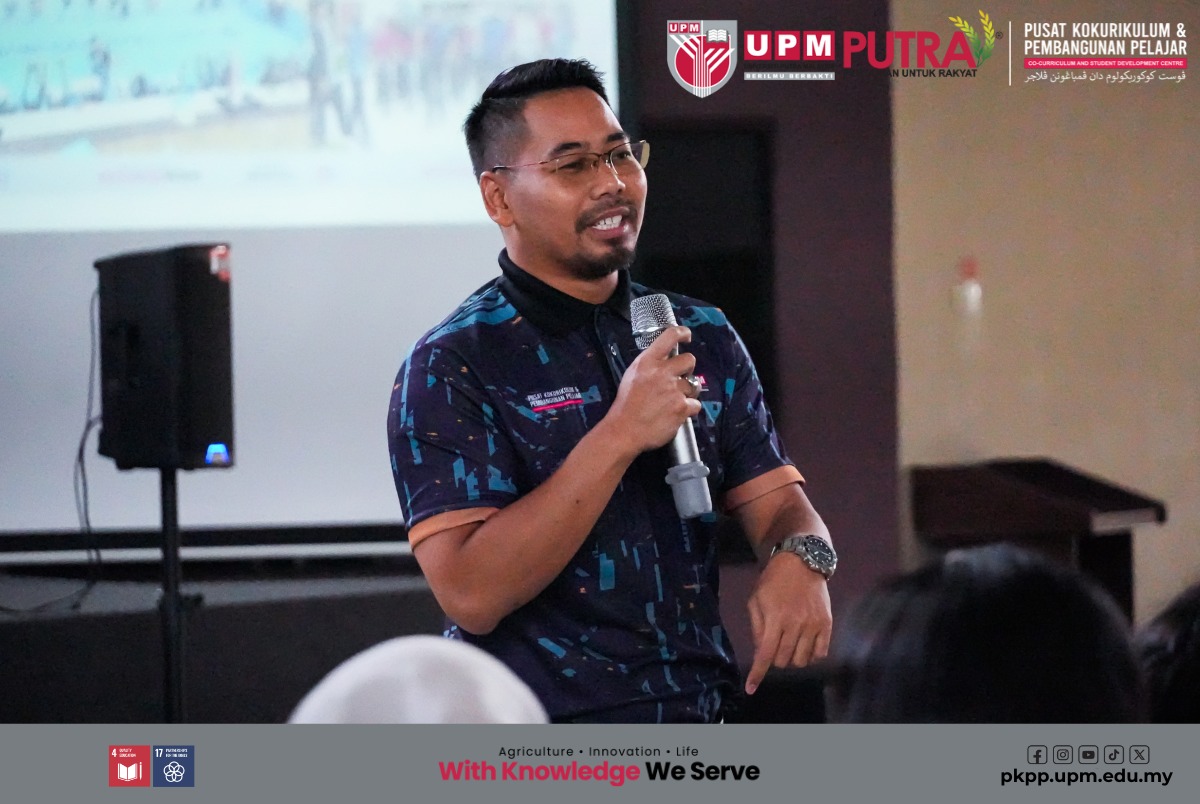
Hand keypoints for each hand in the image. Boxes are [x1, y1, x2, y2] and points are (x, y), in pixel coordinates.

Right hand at [603, 326, 701, 455]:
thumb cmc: (626, 404)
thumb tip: (665, 359)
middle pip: (690, 360)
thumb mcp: (632, 375)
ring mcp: (674, 390)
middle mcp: (663, 372)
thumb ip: (649, 364)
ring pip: (694, 385)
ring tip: (674, 401)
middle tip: (679, 379)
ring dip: (688, 392)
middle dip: (688, 369)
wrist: (624, 430)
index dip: (682, 333)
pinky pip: (695, 404)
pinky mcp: (682, 408)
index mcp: (648, 362)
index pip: (670, 336)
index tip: (687, 336)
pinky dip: (688, 409)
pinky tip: (676, 413)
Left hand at [744, 554, 831, 694]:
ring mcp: (814, 625)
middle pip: (784, 661)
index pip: (765, 654)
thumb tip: (761, 653)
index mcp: (775, 618)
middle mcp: (796, 624)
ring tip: (790, 643)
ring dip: (793, 658)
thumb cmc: (773, 581)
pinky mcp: (827, 624)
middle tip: (775, 645)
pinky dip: (811, 656)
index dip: (757, 674)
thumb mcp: (756, 600)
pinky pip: (821, 654)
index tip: (750, 689)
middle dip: (776, 659)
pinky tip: (805, 645)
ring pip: (802, 661)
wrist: (802, 562)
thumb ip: (757, 628)